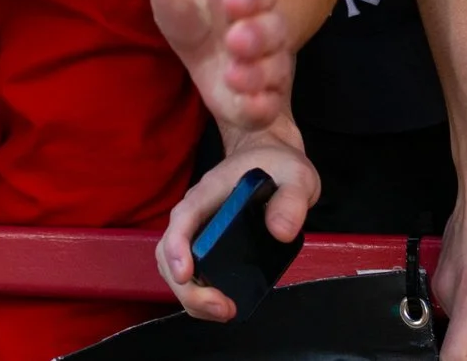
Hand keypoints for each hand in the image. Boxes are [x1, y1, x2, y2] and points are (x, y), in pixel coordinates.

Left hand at [124, 0, 290, 131]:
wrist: (201, 45)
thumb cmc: (189, 3)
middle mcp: (264, 27)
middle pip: (273, 30)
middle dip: (257, 36)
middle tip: (235, 39)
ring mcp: (265, 64)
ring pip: (274, 70)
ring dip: (257, 74)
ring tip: (234, 74)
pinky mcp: (258, 98)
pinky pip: (269, 106)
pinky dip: (261, 108)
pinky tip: (244, 106)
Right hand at [157, 121, 318, 321]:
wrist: (270, 156)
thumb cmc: (278, 164)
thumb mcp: (296, 176)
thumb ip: (292, 200)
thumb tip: (280, 232)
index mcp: (211, 191)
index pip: (183, 218)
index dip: (177, 247)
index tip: (186, 275)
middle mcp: (197, 212)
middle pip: (170, 253)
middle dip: (188, 287)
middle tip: (222, 307)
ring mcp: (199, 230)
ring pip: (175, 267)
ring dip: (191, 296)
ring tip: (224, 310)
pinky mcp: (207, 245)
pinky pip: (191, 273)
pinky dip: (199, 294)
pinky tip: (222, 303)